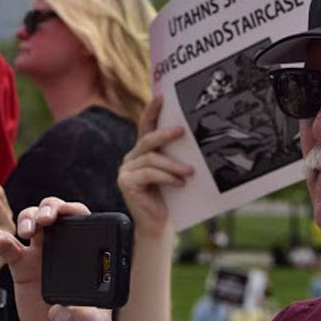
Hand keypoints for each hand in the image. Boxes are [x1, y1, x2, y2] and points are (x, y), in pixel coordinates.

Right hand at [0, 198, 111, 320]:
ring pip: (32, 224)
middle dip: (48, 208)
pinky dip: (2, 241)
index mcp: (89, 256)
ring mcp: (42, 258)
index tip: (64, 213)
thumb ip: (81, 317)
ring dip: (28, 219)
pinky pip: (10, 249)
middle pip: (55, 215)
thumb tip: (61, 312)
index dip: (72, 211)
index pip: (83, 223)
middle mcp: (66, 250)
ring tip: (26, 232)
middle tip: (45, 219)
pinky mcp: (22, 270)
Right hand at [118, 94, 193, 235]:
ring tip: (190, 172)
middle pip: (148, 140)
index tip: (162, 95)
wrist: (158, 224)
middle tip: (183, 131)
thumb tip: (195, 143)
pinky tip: (180, 183)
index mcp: (143, 152)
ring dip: (172, 165)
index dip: (152, 110)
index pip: (146, 126)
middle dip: (165, 134)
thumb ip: (175, 158)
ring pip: (151, 159)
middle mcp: (132, 157)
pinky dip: (166, 177)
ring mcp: (126, 169)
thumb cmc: (170, 199)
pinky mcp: (126, 182)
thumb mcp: (174, 173)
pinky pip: (148, 174)